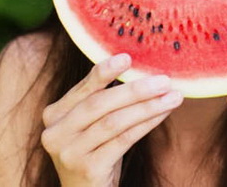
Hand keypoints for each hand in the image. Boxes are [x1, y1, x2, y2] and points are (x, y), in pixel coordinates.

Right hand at [40, 54, 183, 185]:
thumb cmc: (95, 153)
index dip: (104, 71)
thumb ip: (102, 100)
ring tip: (173, 96)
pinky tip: (163, 114)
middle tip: (164, 80)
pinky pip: (123, 140)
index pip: (83, 89)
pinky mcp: (87, 169)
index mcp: (54, 115)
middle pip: (100, 104)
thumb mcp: (91, 125)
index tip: (127, 57)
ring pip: (114, 122)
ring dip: (147, 107)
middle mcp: (55, 133)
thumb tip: (139, 71)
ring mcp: (69, 153)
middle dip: (135, 90)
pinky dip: (146, 124)